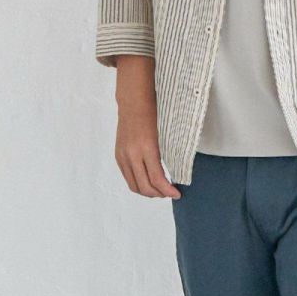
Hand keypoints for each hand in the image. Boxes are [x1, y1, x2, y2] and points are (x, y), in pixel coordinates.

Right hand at [113, 56, 180, 198]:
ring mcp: (123, 156)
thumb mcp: (166, 134)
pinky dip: (139, 183)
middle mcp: (132, 154)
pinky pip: (128, 177)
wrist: (134, 101)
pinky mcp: (119, 155)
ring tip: (160, 190)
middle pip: (145, 186)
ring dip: (148, 192)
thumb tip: (178, 174)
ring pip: (134, 185)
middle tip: (170, 193)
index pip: (157, 179)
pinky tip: (149, 181)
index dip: (168, 191)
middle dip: (159, 194)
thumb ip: (169, 155)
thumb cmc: (155, 113)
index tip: (177, 193)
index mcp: (147, 148)